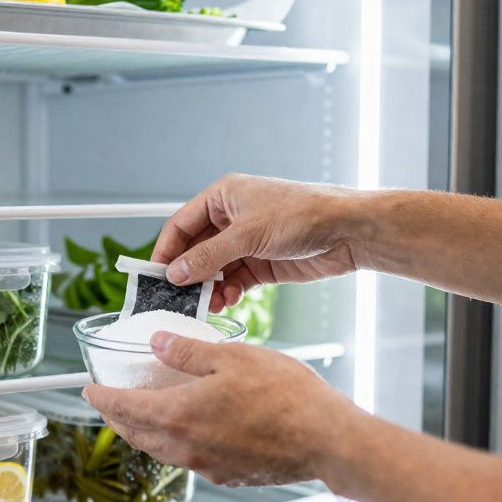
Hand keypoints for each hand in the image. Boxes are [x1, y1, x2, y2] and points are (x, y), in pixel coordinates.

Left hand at [82, 331, 367, 488]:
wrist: (326, 441)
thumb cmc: (286, 396)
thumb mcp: (232, 357)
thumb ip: (188, 351)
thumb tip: (156, 344)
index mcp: (178, 414)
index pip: (124, 407)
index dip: (102, 397)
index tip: (88, 390)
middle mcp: (184, 447)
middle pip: (135, 433)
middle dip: (117, 417)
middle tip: (107, 403)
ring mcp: (205, 466)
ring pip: (159, 450)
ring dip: (143, 432)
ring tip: (139, 416)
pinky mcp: (227, 476)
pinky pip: (187, 459)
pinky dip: (173, 443)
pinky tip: (185, 430)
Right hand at [155, 173, 369, 311]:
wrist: (347, 231)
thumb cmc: (302, 214)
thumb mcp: (248, 235)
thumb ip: (209, 256)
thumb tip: (176, 273)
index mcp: (223, 197)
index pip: (181, 224)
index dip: (167, 250)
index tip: (155, 275)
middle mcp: (232, 218)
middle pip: (196, 249)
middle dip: (188, 274)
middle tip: (176, 297)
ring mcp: (247, 242)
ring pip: (214, 269)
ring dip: (208, 287)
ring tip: (205, 305)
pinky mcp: (262, 263)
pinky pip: (234, 280)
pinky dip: (227, 293)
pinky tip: (226, 302)